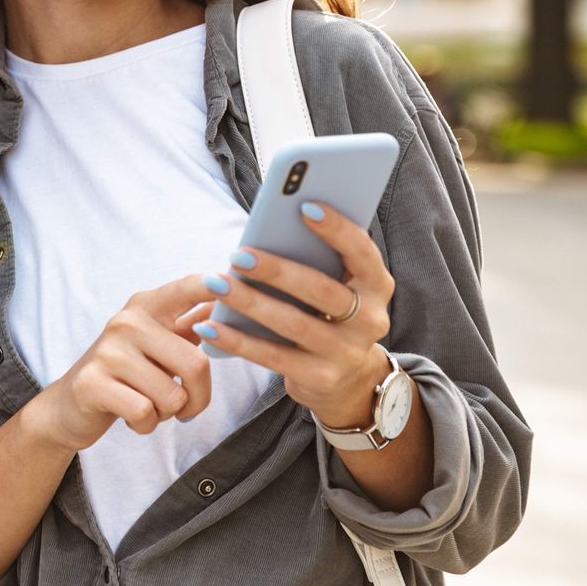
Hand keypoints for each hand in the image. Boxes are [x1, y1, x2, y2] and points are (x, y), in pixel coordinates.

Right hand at [25, 274, 219, 453]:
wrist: (71, 404)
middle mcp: (127, 322)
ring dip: (167, 414)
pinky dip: (146, 425)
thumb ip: (190, 324)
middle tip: (184, 405)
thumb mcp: (157, 343)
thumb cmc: (127, 374)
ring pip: (172, 396)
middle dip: (199, 398)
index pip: (185, 289)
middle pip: (195, 364)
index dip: (209, 285)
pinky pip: (145, 413)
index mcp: (147, 307)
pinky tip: (132, 417)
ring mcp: (108, 351)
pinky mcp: (92, 383)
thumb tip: (228, 301)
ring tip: (147, 404)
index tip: (228, 279)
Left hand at [195, 201, 394, 427]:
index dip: (337, 230)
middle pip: (321, 290)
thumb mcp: (337, 285)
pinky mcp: (320, 378)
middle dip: (278, 270)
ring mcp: (347, 353)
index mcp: (376, 286)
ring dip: (251, 302)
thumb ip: (318, 258)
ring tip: (217, 284)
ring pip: (294, 324)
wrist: (347, 379)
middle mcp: (370, 320)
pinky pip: (273, 357)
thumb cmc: (330, 313)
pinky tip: (210, 326)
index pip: (362, 253)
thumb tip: (272, 224)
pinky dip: (237, 341)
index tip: (304, 206)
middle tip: (238, 255)